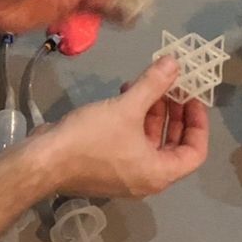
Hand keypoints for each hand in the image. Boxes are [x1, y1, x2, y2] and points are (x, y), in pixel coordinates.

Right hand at [35, 58, 208, 197]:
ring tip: (145, 84)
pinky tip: (124, 94)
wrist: (43, 161)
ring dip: (152, 113)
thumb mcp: (127, 108)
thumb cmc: (91, 139)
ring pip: (150, 141)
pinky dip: (133, 120)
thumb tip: (175, 63)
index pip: (195, 153)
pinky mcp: (106, 166)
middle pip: (173, 146)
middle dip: (174, 114)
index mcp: (159, 173)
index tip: (193, 98)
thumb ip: (154, 84)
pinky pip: (130, 143)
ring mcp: (125, 174)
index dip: (199, 124)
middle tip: (172, 86)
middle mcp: (146, 178)